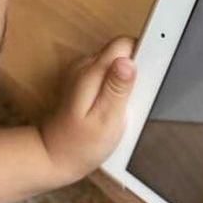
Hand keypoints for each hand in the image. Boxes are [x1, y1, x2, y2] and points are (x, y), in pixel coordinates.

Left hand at [41, 37, 135, 182]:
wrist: (52, 158)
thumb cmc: (79, 145)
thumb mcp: (106, 119)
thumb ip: (118, 88)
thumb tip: (129, 61)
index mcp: (92, 73)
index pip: (124, 44)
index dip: (143, 55)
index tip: (150, 75)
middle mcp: (84, 68)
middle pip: (121, 53)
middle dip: (136, 73)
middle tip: (135, 101)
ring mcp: (82, 75)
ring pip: (116, 65)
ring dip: (127, 83)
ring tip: (124, 109)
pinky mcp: (83, 84)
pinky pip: (108, 77)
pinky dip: (116, 91)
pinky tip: (115, 110)